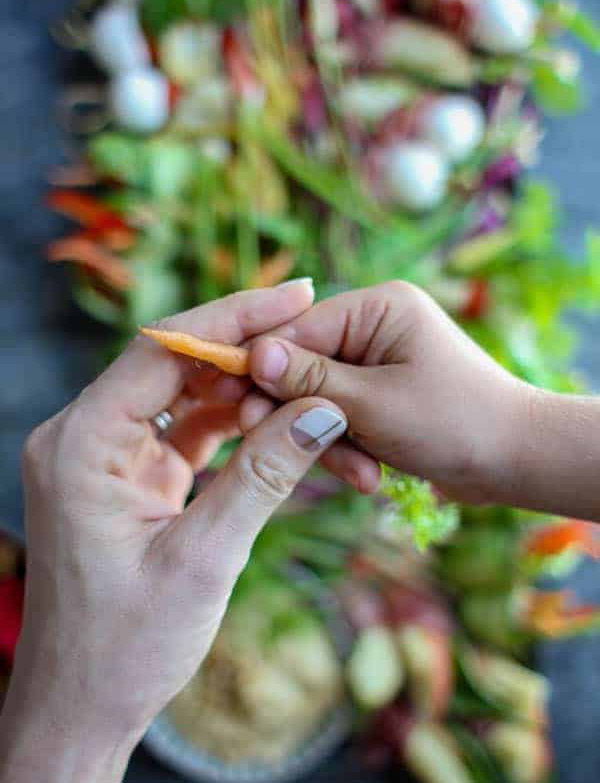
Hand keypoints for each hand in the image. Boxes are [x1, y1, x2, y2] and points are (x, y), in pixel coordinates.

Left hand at [0, 283, 348, 782]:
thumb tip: (324, 412)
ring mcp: (104, 458)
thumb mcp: (203, 560)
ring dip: (243, 389)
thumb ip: (264, 478)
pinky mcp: (127, 480)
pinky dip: (231, 427)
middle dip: (244, 346)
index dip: (234, 319)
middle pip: (172, 364)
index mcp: (81, 445)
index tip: (298, 293)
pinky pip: (183, 433)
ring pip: (182, 396)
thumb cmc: (126, 647)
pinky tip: (277, 421)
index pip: (162, 351)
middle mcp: (83, 439)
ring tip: (306, 379)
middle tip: (313, 323)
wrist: (82, 708)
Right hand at [247, 281, 528, 505]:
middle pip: (304, 365)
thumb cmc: (455, 422)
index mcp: (378, 308)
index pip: (299, 329)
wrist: (517, 461)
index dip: (262, 366)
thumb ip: (311, 380)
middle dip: (300, 413)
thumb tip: (253, 355)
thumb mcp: (375, 403)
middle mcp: (375, 327)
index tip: (231, 401)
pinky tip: (369, 475)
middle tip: (269, 443)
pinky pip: (342, 416)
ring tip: (359, 474)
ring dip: (330, 439)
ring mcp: (377, 362)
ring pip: (320, 398)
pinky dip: (349, 447)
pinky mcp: (381, 395)